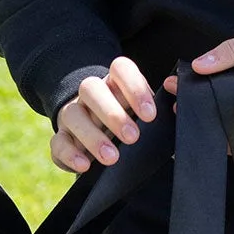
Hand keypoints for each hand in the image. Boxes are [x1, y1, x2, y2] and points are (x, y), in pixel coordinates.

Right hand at [51, 56, 157, 174]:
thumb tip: (175, 101)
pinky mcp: (60, 138)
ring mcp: (72, 113)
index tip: (150, 115)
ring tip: (112, 158)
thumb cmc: (132, 123)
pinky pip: (57, 141)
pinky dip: (70, 154)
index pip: (120, 68)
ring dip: (92, 136)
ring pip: (72, 114)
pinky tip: (86, 165)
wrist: (101, 138)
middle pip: (91, 88)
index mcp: (115, 82)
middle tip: (133, 137)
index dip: (134, 88)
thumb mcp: (146, 114)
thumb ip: (161, 109)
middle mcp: (91, 93)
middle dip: (112, 113)